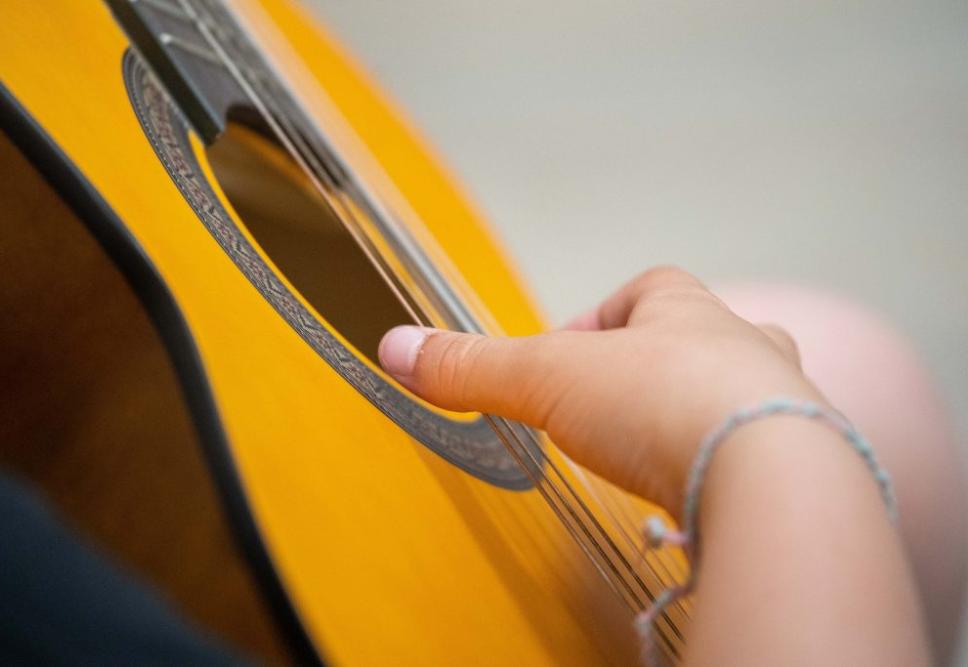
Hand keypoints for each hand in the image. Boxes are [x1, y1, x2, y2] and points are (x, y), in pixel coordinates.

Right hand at [378, 266, 822, 515]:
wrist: (769, 474)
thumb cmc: (665, 403)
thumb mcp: (546, 378)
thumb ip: (472, 366)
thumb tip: (396, 348)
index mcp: (685, 311)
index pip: (645, 290)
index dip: (599, 318)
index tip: (564, 356)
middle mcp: (744, 349)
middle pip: (699, 339)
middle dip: (653, 366)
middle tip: (610, 406)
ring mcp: (779, 406)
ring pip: (737, 396)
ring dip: (695, 417)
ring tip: (654, 455)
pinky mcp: (798, 467)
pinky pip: (758, 457)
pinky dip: (723, 471)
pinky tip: (695, 499)